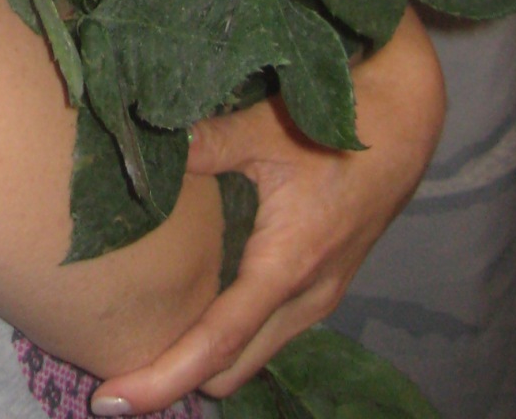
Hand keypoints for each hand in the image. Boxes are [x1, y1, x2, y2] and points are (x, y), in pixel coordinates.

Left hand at [88, 6, 445, 414]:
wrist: (403, 125)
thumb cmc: (334, 127)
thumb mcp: (263, 130)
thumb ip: (202, 144)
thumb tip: (137, 146)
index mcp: (285, 268)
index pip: (216, 344)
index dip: (163, 378)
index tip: (112, 401)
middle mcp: (304, 299)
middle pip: (230, 368)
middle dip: (176, 376)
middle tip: (114, 366)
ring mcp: (317, 297)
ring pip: (250, 352)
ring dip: (203, 357)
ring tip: (142, 341)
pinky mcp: (320, 285)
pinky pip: (266, 330)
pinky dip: (228, 334)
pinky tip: (190, 306)